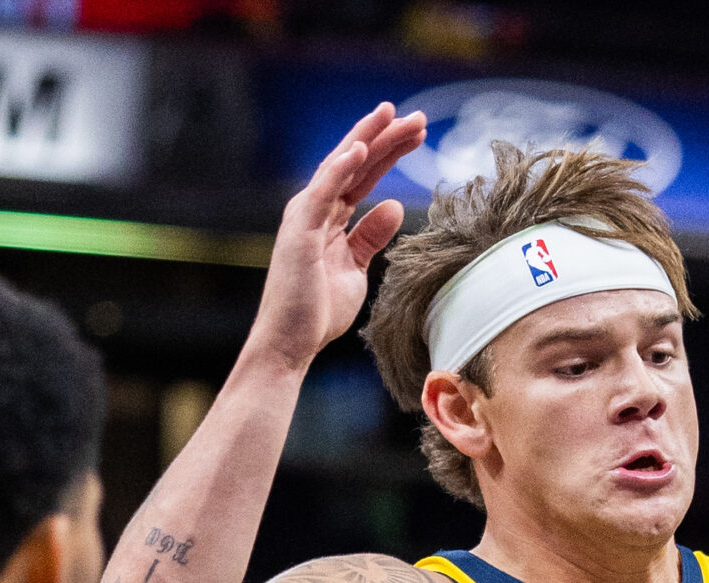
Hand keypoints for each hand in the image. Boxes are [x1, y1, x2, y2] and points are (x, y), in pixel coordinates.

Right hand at [247, 104, 427, 370]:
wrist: (291, 341)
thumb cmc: (318, 309)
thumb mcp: (356, 268)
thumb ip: (371, 236)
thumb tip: (394, 206)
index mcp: (329, 216)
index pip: (364, 175)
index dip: (389, 152)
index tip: (417, 133)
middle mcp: (315, 208)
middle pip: (355, 164)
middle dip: (385, 137)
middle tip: (417, 117)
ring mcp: (304, 217)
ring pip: (339, 168)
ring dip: (366, 140)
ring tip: (390, 115)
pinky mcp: (298, 232)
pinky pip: (321, 193)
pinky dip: (338, 169)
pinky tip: (359, 149)